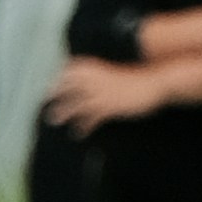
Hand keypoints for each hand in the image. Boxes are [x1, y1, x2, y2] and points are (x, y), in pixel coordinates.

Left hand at [42, 53, 170, 127]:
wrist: (155, 82)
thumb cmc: (138, 78)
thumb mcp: (117, 72)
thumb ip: (102, 75)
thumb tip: (92, 81)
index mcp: (96, 68)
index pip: (70, 71)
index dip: (59, 79)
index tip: (51, 87)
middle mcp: (96, 80)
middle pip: (68, 87)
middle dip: (55, 94)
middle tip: (46, 102)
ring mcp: (102, 94)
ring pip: (75, 103)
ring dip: (63, 112)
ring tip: (53, 120)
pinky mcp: (110, 107)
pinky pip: (91, 118)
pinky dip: (83, 126)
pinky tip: (78, 133)